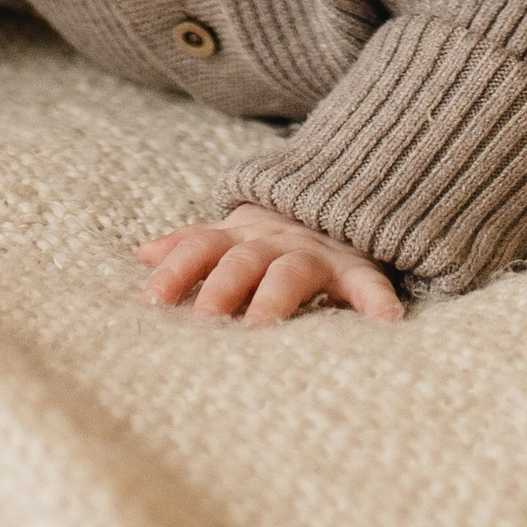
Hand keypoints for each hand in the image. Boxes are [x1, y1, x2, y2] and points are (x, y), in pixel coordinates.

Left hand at [138, 205, 401, 325]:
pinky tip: (385, 320)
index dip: (177, 271)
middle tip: (203, 322)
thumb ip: (191, 244)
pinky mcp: (355, 269)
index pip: (201, 248)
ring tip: (260, 328)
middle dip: (219, 289)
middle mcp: (274, 245)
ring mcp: (315, 255)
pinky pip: (367, 283)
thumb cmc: (273, 238)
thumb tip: (142, 254)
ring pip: (290, 274)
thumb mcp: (232, 234)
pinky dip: (376, 299)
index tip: (153, 301)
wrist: (339, 199)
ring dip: (274, 299)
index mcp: (240, 239)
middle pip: (241, 262)